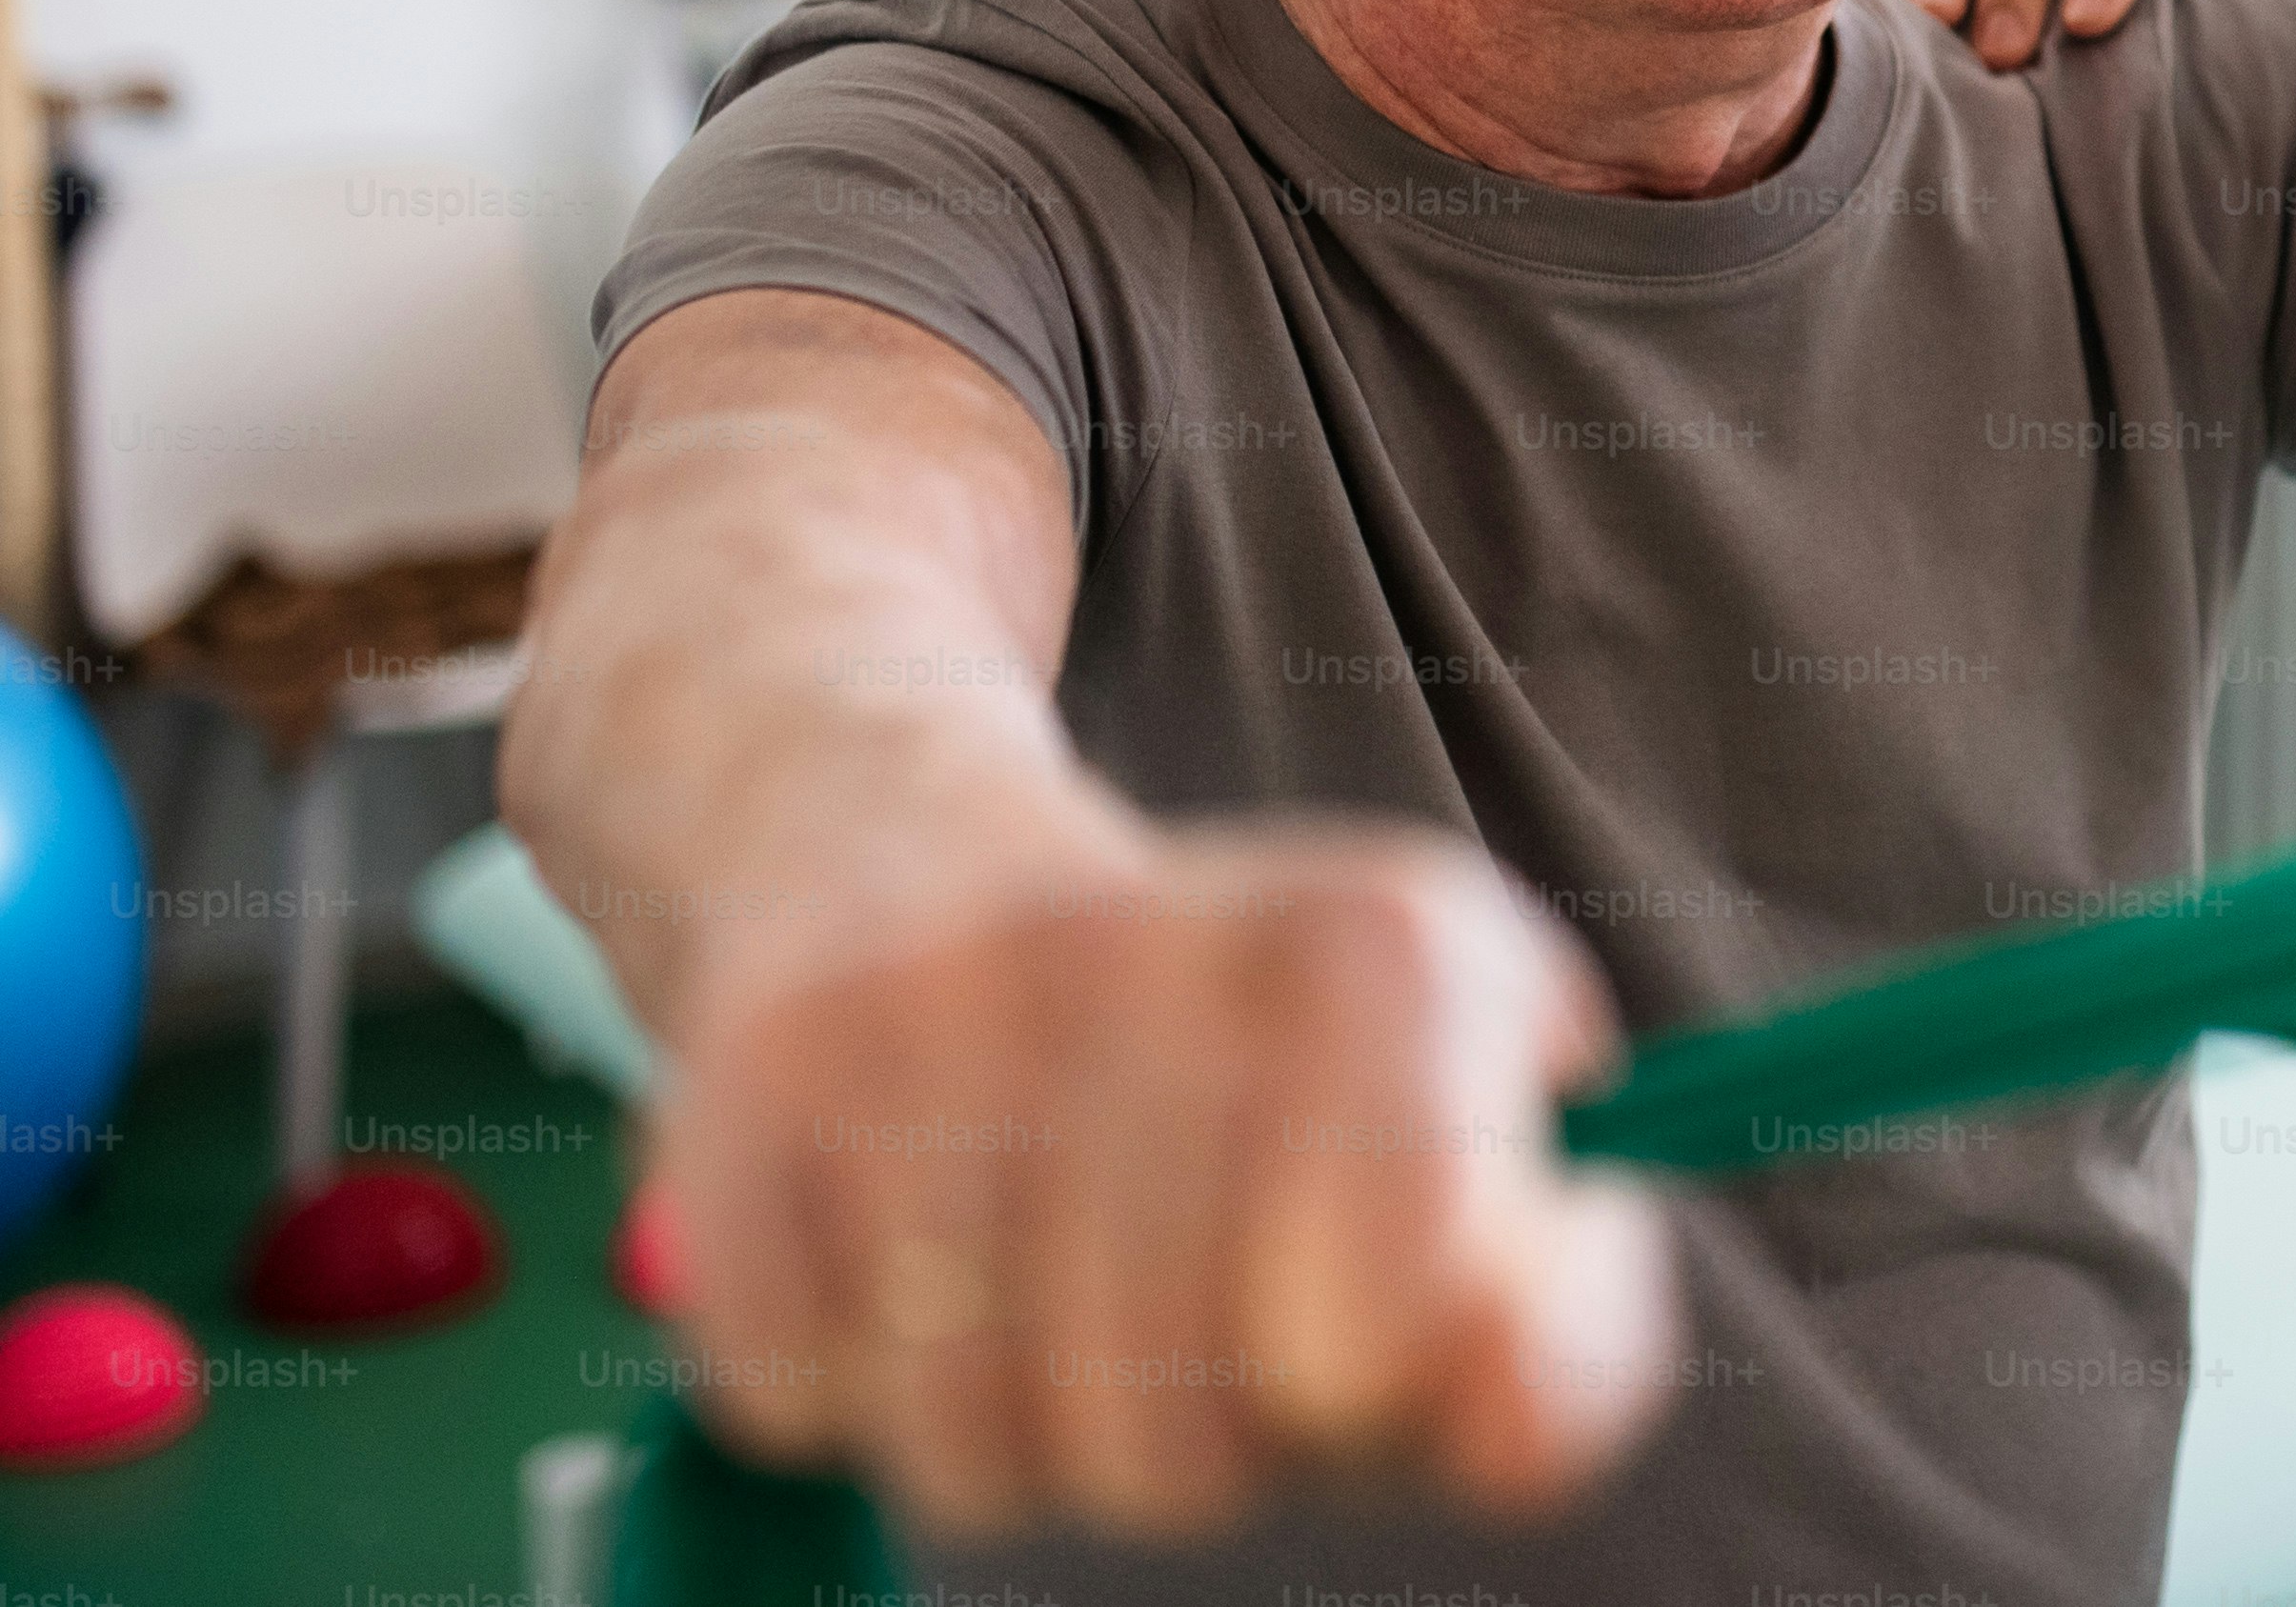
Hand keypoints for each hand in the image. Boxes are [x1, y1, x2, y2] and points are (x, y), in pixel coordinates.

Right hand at [653, 819, 1675, 1546]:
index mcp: (1375, 941)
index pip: (1395, 1321)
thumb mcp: (1460, 1152)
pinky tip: (894, 1252)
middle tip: (1176, 1320)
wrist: (900, 852)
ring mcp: (927, 1004)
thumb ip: (1550, 1327)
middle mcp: (1149, 939)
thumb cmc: (1245, 1073)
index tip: (1346, 1322)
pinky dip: (841, 1384)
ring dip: (1012, 1433)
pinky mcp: (741, 1083)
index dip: (1363, 1386)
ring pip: (973, 1443)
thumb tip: (1513, 1425)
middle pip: (1172, 1438)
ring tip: (1042, 1288)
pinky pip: (794, 1397)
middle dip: (1185, 1444)